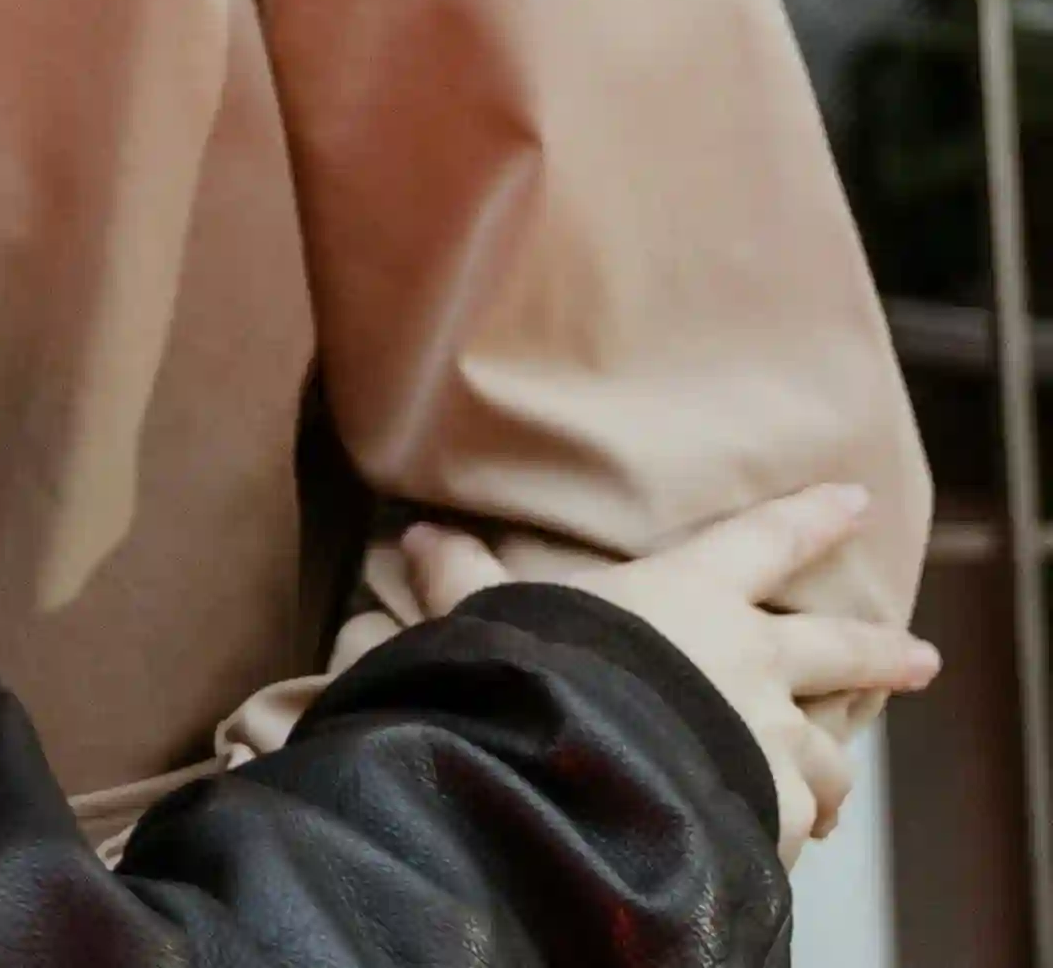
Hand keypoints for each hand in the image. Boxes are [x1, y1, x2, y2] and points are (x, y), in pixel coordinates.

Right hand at [405, 486, 938, 865]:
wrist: (594, 766)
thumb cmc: (548, 670)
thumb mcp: (491, 613)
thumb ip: (460, 576)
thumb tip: (417, 536)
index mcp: (692, 596)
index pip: (763, 540)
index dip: (809, 518)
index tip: (856, 502)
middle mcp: (752, 662)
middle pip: (838, 650)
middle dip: (883, 653)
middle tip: (924, 658)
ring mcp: (772, 741)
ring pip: (829, 752)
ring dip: (834, 766)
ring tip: (838, 789)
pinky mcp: (775, 813)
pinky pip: (799, 819)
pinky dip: (799, 824)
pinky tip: (793, 837)